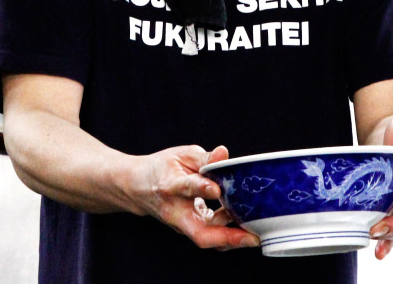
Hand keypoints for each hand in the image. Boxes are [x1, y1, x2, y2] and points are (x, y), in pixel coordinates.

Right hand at [129, 144, 259, 250]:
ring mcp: (181, 225)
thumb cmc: (161, 169)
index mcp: (172, 186)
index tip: (218, 189)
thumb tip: (224, 153)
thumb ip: (204, 158)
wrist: (137, 187)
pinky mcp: (188, 229)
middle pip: (200, 233)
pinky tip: (244, 224)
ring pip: (207, 239)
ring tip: (255, 233)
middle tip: (251, 237)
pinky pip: (209, 236)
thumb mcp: (181, 155)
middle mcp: (176, 211)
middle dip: (227, 238)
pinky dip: (227, 233)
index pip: (187, 188)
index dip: (202, 188)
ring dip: (232, 239)